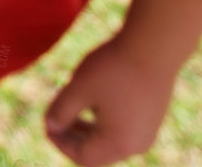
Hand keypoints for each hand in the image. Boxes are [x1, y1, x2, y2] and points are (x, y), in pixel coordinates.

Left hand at [45, 37, 177, 165]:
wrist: (155, 46)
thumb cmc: (113, 68)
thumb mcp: (78, 89)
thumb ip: (60, 111)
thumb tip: (50, 126)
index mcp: (119, 144)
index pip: (84, 157)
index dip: (61, 143)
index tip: (46, 123)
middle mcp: (138, 144)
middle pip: (98, 152)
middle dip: (72, 135)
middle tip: (54, 115)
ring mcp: (148, 131)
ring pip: (110, 140)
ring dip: (87, 127)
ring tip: (70, 105)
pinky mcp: (153, 116)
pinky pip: (123, 128)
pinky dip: (103, 120)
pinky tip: (92, 99)